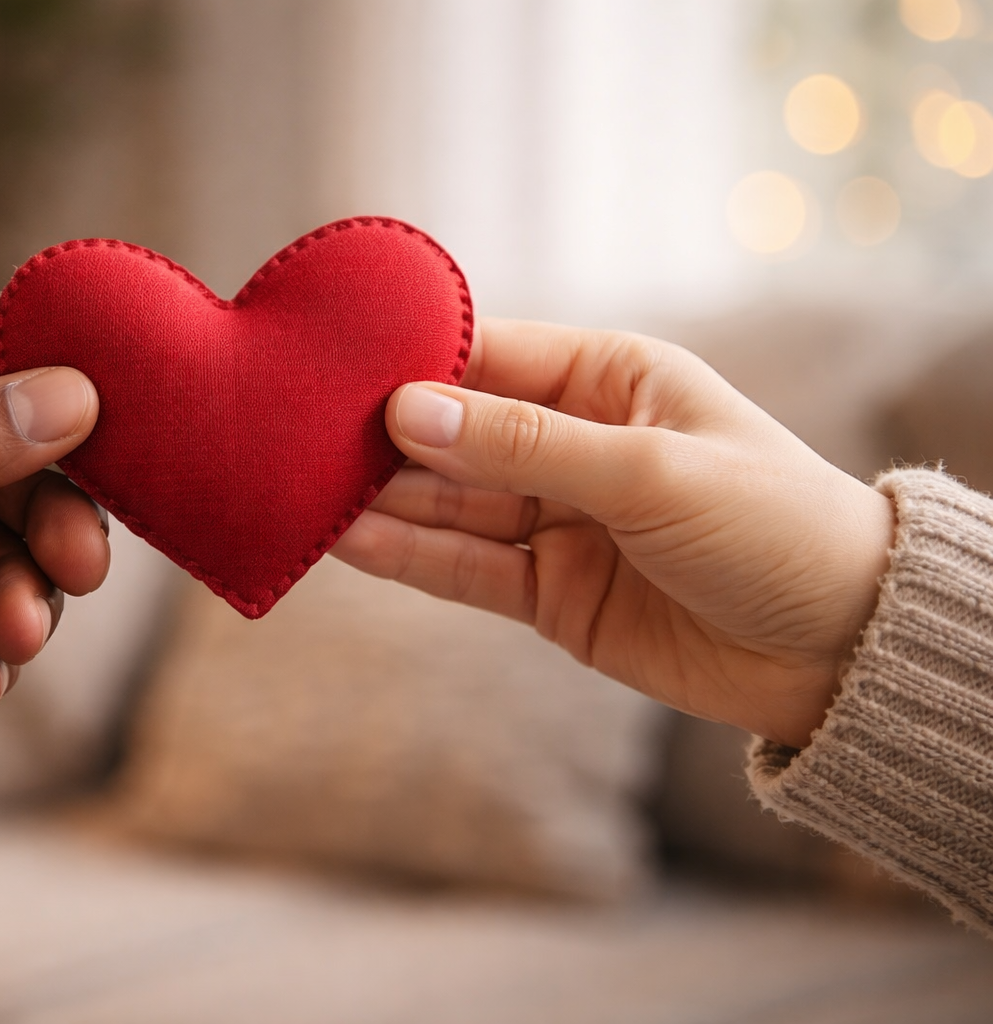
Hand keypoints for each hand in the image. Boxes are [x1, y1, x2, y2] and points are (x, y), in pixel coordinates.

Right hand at [332, 318, 893, 748]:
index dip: (411, 366)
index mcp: (609, 381)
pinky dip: (408, 558)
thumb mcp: (649, 471)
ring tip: (302, 492)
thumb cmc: (771, 527)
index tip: (333, 372)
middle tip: (295, 439)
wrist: (839, 650)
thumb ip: (524, 445)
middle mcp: (572, 444)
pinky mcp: (547, 593)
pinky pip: (464, 568)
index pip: (486, 358)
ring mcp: (556, 521)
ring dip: (381, 501)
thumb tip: (409, 411)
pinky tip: (348, 542)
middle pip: (454, 434)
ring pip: (448, 504)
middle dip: (381, 439)